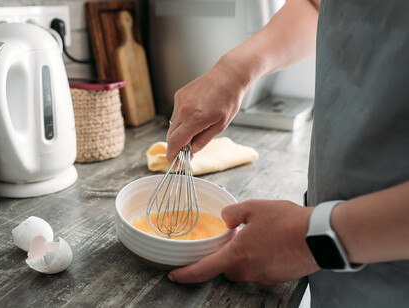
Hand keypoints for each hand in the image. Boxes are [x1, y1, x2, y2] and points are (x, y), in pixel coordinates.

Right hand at [166, 55, 250, 161]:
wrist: (227, 76)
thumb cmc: (228, 100)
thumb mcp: (220, 126)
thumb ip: (202, 141)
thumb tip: (190, 152)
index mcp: (195, 119)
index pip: (176, 142)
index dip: (172, 155)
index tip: (172, 163)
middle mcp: (183, 110)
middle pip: (171, 135)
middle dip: (175, 147)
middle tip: (183, 154)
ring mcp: (179, 101)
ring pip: (173, 125)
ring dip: (179, 133)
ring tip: (194, 132)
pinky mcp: (178, 95)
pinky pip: (176, 114)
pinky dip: (181, 121)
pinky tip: (194, 117)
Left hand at [167, 199, 319, 284]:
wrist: (319, 236)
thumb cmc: (286, 222)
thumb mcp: (254, 207)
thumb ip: (232, 213)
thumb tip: (225, 219)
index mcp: (236, 255)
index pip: (203, 270)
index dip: (186, 274)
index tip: (174, 275)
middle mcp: (247, 271)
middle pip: (226, 267)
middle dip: (226, 255)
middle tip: (236, 238)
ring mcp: (263, 277)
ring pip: (244, 268)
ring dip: (245, 255)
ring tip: (259, 236)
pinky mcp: (276, 278)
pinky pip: (260, 268)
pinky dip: (260, 258)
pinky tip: (271, 243)